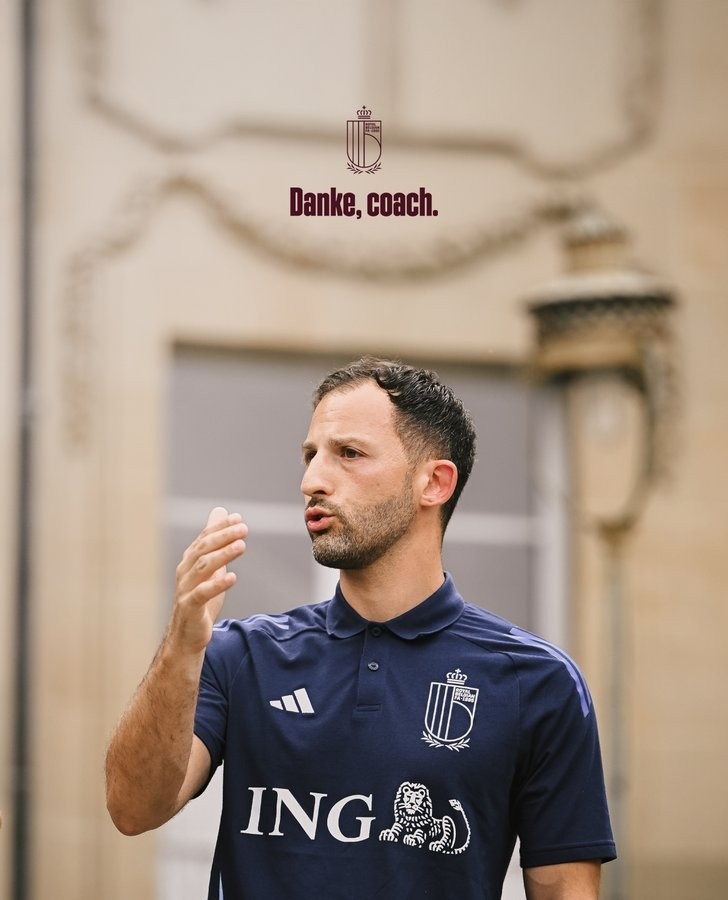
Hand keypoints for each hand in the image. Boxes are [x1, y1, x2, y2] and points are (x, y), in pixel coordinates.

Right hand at [169, 507, 247, 653]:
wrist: (186, 635)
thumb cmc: (200, 598)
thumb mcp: (210, 567)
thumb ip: (216, 541)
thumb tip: (221, 511)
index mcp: (189, 561)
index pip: (204, 538)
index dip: (220, 527)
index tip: (238, 518)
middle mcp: (184, 572)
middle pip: (203, 549)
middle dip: (223, 537)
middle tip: (243, 529)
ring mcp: (185, 590)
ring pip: (202, 567)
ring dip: (223, 555)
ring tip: (241, 546)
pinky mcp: (189, 608)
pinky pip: (202, 594)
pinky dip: (217, 585)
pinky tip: (232, 577)